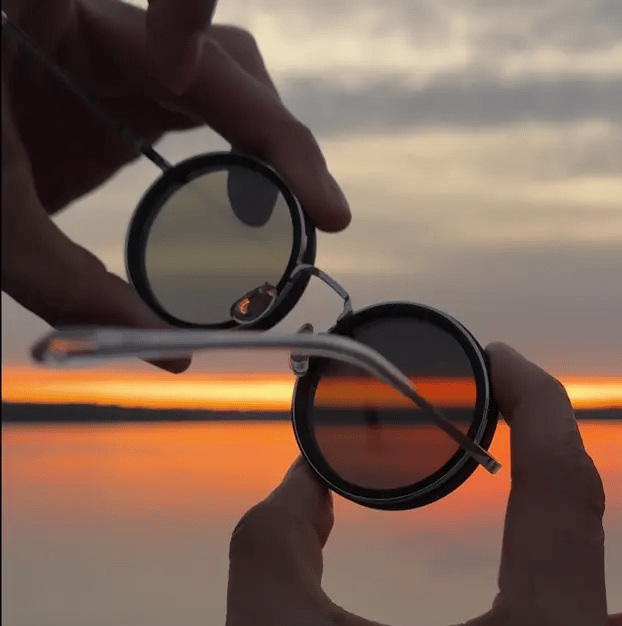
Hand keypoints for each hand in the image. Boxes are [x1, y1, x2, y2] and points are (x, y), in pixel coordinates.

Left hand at [1, 0, 349, 371]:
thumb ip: (73, 287)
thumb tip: (175, 354)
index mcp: (57, 18)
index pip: (189, 43)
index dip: (243, 88)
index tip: (270, 159)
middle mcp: (93, 27)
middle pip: (224, 62)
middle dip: (280, 137)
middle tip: (322, 213)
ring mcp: (105, 62)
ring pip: (222, 83)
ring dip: (268, 145)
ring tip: (303, 206)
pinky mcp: (108, 98)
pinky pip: (195, 112)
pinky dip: (236, 154)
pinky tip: (258, 197)